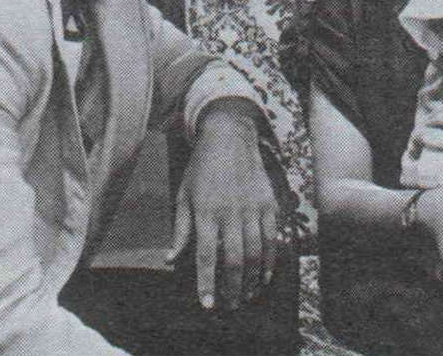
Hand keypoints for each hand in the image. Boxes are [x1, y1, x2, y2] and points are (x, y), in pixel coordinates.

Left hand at [165, 101, 278, 309]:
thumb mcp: (184, 195)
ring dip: (251, 279)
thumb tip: (171, 259)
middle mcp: (231, 212)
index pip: (205, 255)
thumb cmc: (202, 168)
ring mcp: (252, 208)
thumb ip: (181, 229)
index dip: (206, 283)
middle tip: (230, 306)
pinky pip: (272, 238)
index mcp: (206, 211)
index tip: (207, 304)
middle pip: (234, 259)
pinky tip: (265, 276)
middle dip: (232, 288)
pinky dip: (270, 261)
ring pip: (255, 253)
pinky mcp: (268, 204)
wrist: (230, 137)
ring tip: (246, 296)